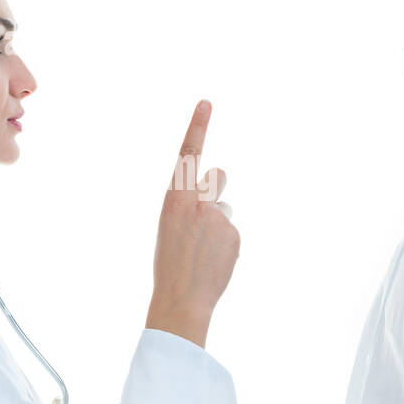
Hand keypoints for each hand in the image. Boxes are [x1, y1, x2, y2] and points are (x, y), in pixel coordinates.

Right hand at [145, 100, 239, 347]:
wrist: (181, 300)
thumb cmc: (169, 263)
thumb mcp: (170, 226)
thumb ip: (190, 204)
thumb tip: (218, 196)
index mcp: (174, 199)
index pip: (187, 155)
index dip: (197, 127)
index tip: (206, 104)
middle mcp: (197, 203)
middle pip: (218, 177)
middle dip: (216, 187)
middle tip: (204, 213)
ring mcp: (218, 219)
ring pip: (224, 211)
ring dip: (217, 224)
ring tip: (203, 250)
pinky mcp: (234, 235)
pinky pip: (231, 232)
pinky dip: (224, 245)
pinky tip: (213, 262)